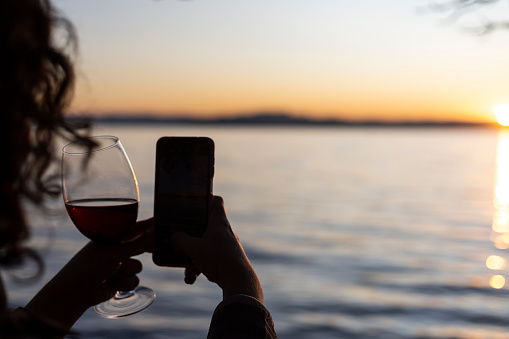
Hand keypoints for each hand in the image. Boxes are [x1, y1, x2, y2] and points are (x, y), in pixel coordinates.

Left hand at [25, 218, 152, 329]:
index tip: (165, 220)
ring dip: (127, 271)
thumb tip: (156, 235)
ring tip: (112, 272)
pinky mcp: (122, 279)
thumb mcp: (115, 252)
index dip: (151, 225)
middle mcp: (119, 248)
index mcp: (115, 236)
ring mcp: (121, 263)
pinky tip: (112, 284)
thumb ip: (137, 244)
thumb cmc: (90, 265)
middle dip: (146, 249)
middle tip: (159, 246)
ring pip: (139, 266)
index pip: (137, 227)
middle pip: (142, 245)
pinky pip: (135, 279)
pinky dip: (125, 282)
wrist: (76, 291)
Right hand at [171, 196, 262, 301]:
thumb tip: (173, 238)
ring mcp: (226, 245)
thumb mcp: (193, 248)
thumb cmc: (218, 259)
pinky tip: (190, 278)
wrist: (239, 281)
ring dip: (193, 255)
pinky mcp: (226, 259)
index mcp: (219, 222)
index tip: (194, 201)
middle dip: (191, 232)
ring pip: (205, 245)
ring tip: (185, 268)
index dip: (206, 197)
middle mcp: (224, 232)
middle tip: (180, 235)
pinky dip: (199, 267)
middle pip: (206, 224)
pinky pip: (209, 259)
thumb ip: (180, 240)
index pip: (216, 201)